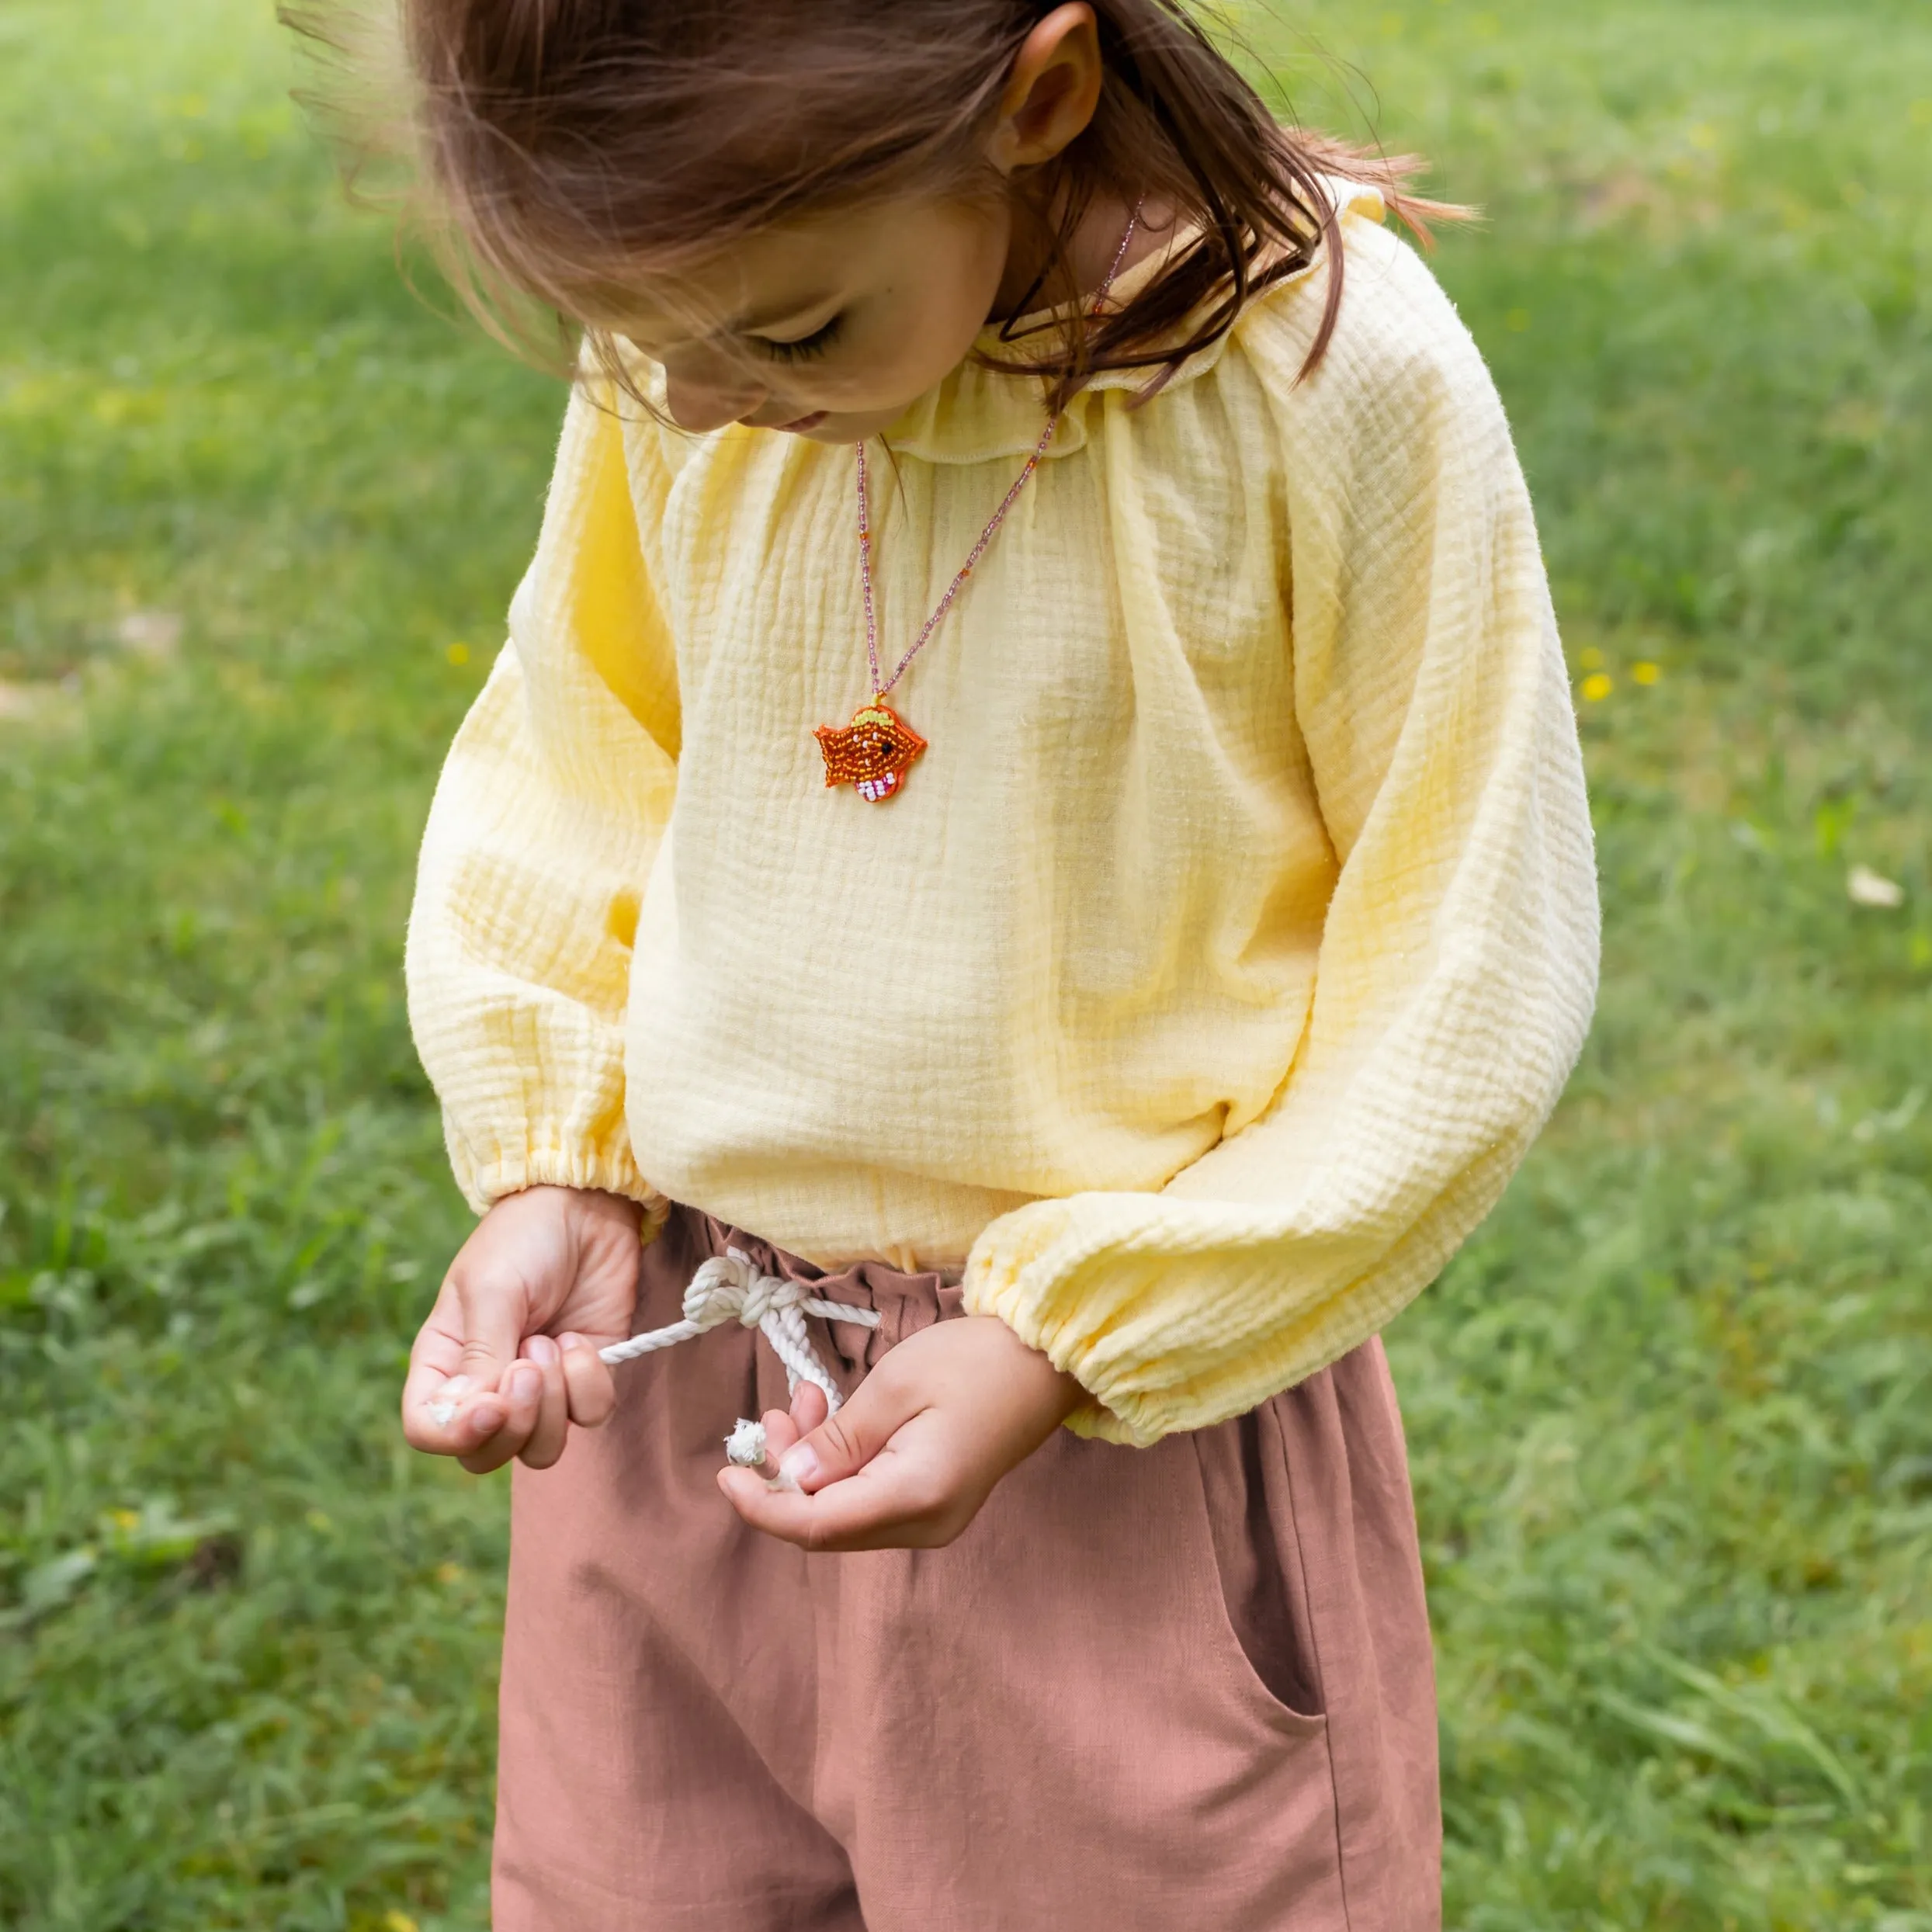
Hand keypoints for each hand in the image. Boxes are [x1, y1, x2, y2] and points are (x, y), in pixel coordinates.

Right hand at [401, 1186, 643, 1473]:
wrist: (586, 1206)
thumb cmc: (523, 1239)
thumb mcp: (490, 1289)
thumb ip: (481, 1355)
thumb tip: (476, 1415)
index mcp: (444, 1362)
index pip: (429, 1429)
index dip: (456, 1434)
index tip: (491, 1406)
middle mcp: (487, 1385)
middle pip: (486, 1454)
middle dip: (515, 1424)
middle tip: (529, 1364)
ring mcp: (539, 1388)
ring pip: (540, 1448)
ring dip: (553, 1403)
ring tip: (552, 1343)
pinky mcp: (585, 1378)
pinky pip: (588, 1416)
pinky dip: (589, 1383)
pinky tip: (579, 1340)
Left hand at [718, 1315, 1084, 1551]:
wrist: (1046, 1359)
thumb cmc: (976, 1361)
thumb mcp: (895, 1386)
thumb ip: (838, 1440)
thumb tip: (791, 1480)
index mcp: (915, 1496)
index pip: (816, 1526)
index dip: (763, 1506)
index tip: (726, 1474)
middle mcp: (925, 1523)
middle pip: (827, 1526)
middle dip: (785, 1477)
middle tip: (774, 1413)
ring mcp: (933, 1518)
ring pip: (844, 1513)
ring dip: (811, 1465)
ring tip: (802, 1402)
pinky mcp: (935, 1502)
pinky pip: (869, 1499)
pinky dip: (840, 1466)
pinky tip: (831, 1418)